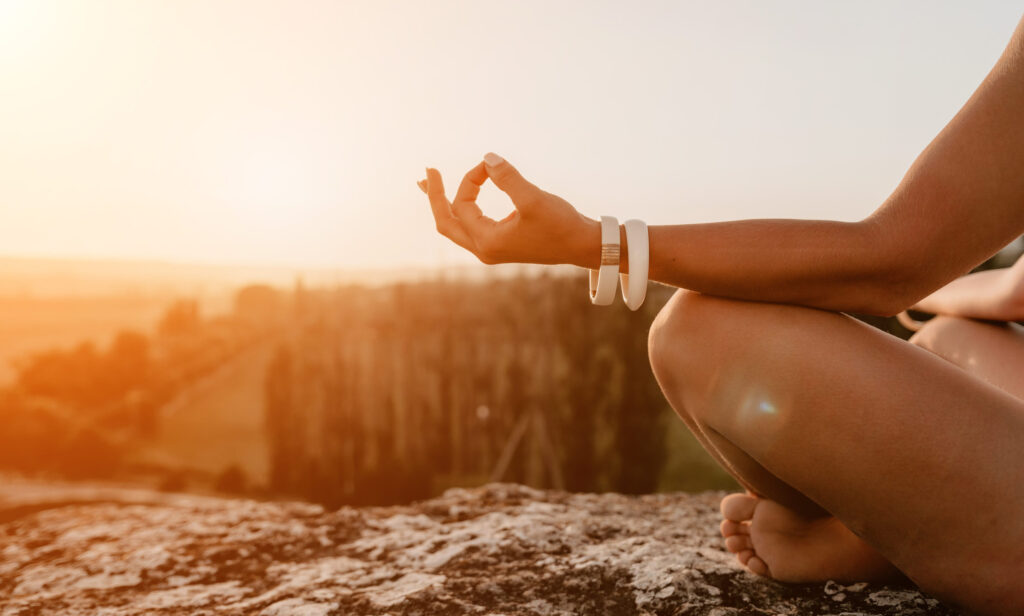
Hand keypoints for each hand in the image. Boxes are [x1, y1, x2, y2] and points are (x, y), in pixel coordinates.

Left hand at [418, 153, 599, 266]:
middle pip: (446, 222)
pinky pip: (469, 227)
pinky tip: (459, 200)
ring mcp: (491, 249)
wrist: (583, 246)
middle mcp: (484, 249)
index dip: (472, 179)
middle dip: (434, 197)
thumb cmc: (561, 225)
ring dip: (444, 204)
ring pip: (456, 226)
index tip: (490, 164)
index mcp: (487, 241)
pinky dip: (460, 210)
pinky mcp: (501, 245)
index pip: (463, 204)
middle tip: (426, 173)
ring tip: (429, 184)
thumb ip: (508, 178)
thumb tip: (487, 157)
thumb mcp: (534, 199)